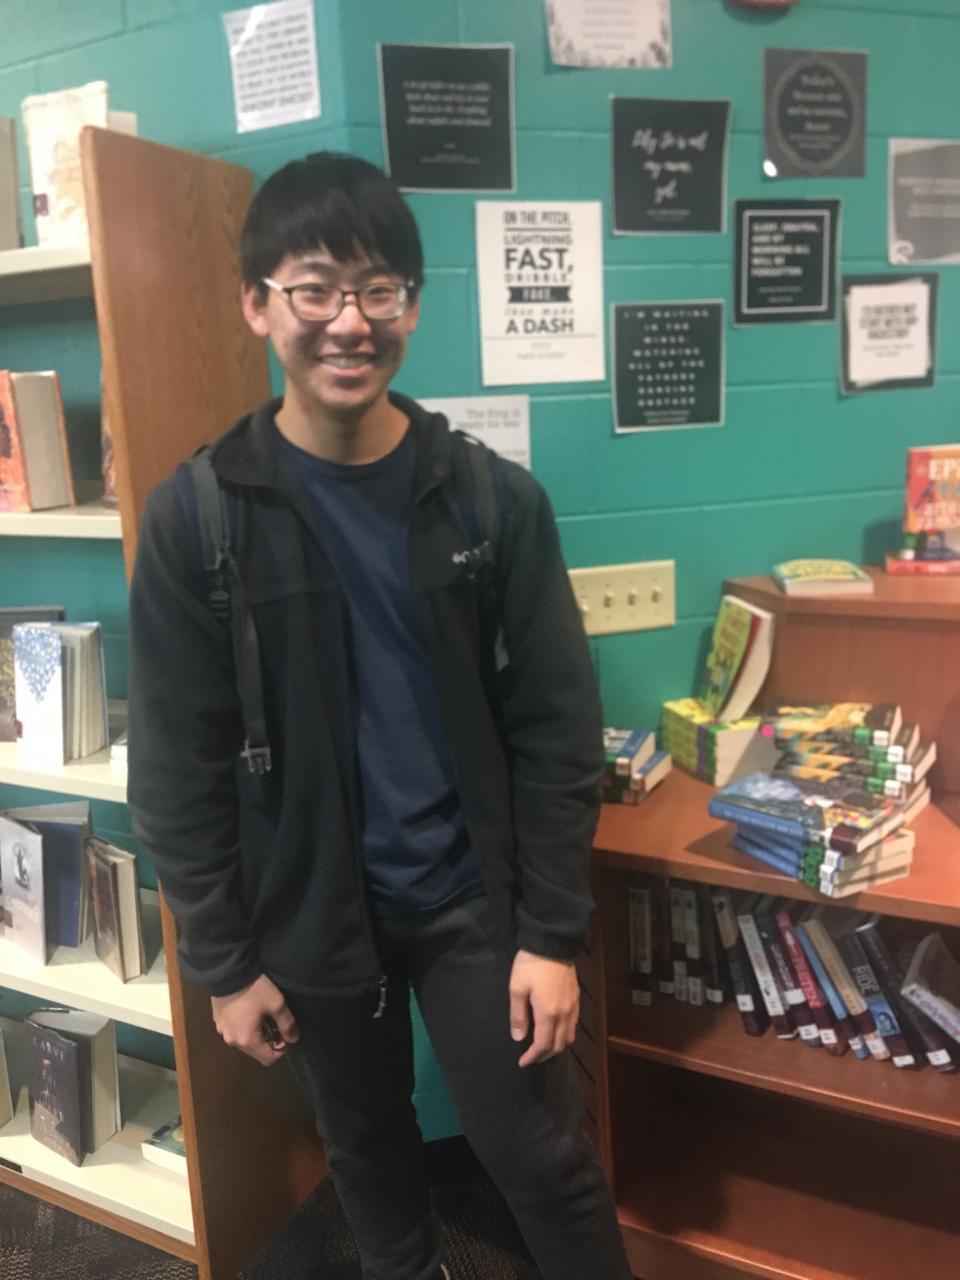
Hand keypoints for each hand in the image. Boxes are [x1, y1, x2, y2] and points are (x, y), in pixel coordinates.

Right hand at [211, 974, 298, 1066]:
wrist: (227, 972)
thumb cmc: (254, 990)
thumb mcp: (276, 1004)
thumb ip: (287, 1024)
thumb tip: (293, 1039)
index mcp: (247, 1041)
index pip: (269, 1059)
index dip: (283, 1050)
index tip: (287, 1033)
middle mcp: (233, 1041)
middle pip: (256, 1051)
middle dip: (270, 1041)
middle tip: (277, 1023)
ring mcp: (223, 1031)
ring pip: (245, 1041)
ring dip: (257, 1034)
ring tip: (264, 1016)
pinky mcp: (218, 1021)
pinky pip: (235, 1031)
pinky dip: (245, 1027)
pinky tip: (250, 1010)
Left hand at [509, 950, 579, 1068]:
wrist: (552, 942)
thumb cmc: (531, 965)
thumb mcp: (517, 988)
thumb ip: (518, 1015)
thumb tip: (519, 1038)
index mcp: (548, 1013)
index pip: (543, 1045)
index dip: (533, 1057)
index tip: (522, 1062)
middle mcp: (564, 1014)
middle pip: (559, 1045)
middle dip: (545, 1056)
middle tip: (531, 1057)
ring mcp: (573, 1006)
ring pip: (569, 1037)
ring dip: (556, 1046)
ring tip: (542, 1047)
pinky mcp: (576, 998)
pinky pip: (574, 1025)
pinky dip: (565, 1034)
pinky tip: (554, 1030)